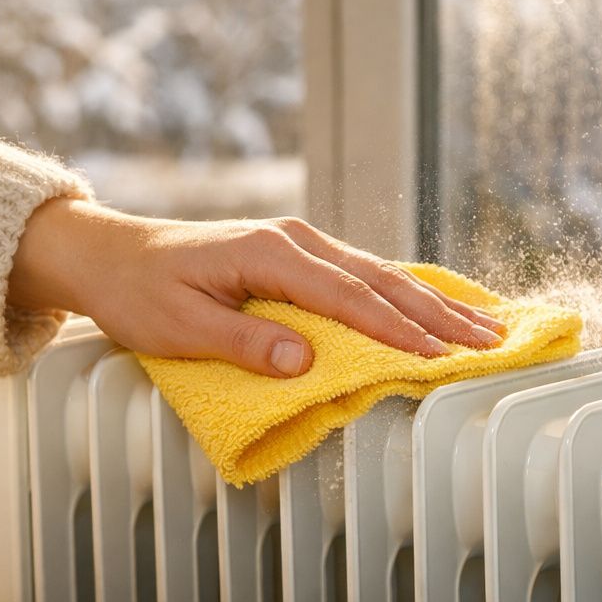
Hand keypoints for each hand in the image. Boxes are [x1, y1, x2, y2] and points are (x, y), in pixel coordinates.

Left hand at [9, 199, 504, 376]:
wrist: (109, 253)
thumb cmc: (139, 292)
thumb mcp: (180, 325)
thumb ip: (244, 342)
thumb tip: (305, 360)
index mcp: (271, 253)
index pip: (349, 297)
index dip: (396, 330)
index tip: (438, 357)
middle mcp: (295, 240)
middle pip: (382, 279)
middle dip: (439, 315)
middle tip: (492, 343)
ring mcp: (300, 243)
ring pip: (382, 274)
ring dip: (434, 303)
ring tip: (487, 328)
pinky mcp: (299, 256)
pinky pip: (364, 275)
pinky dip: (407, 293)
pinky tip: (436, 307)